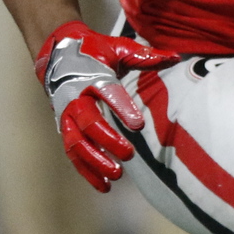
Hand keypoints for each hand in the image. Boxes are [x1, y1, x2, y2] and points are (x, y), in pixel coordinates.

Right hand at [35, 20, 179, 191]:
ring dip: (95, 162)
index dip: (122, 108)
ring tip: (117, 175)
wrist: (58, 53)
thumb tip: (176, 57)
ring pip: (76, 144)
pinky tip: (104, 186)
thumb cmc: (94, 52)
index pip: (107, 93)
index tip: (138, 124)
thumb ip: (146, 56)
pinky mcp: (65, 130)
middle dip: (108, 140)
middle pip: (89, 123)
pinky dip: (86, 171)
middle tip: (129, 154)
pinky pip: (73, 154)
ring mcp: (67, 117)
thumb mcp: (119, 48)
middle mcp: (75, 99)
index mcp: (91, 77)